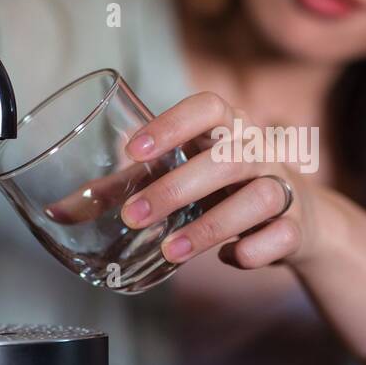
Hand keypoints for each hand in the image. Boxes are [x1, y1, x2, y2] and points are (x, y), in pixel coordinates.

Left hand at [118, 91, 329, 269]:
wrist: (300, 219)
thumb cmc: (226, 190)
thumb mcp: (184, 177)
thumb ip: (130, 186)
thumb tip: (65, 208)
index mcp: (230, 129)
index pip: (209, 107)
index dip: (173, 124)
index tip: (134, 151)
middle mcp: (261, 152)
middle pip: (229, 157)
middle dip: (177, 187)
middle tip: (134, 216)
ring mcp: (284, 188)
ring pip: (260, 197)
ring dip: (211, 226)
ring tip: (170, 250)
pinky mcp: (297, 227)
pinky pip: (283, 235)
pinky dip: (254, 250)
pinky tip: (228, 258)